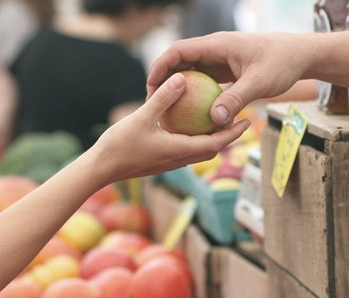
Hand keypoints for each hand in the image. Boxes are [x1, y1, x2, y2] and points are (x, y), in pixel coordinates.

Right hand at [90, 72, 250, 184]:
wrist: (100, 169)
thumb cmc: (119, 145)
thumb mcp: (142, 117)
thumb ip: (163, 98)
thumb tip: (182, 78)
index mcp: (180, 151)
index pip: (216, 144)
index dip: (233, 133)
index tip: (248, 121)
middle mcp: (179, 159)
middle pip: (212, 149)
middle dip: (228, 136)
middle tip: (241, 119)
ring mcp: (170, 162)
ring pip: (199, 150)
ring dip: (212, 138)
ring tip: (220, 121)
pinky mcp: (160, 161)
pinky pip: (185, 149)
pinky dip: (194, 138)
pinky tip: (189, 124)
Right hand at [146, 32, 308, 127]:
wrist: (300, 56)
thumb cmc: (281, 63)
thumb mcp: (259, 83)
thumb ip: (236, 100)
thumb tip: (214, 120)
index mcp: (217, 45)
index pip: (179, 51)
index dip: (161, 66)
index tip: (151, 86)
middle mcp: (215, 50)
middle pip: (181, 62)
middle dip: (164, 80)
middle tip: (153, 103)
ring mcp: (221, 60)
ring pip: (192, 73)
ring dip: (179, 89)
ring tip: (167, 111)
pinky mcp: (227, 71)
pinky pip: (205, 82)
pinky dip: (196, 95)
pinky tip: (192, 115)